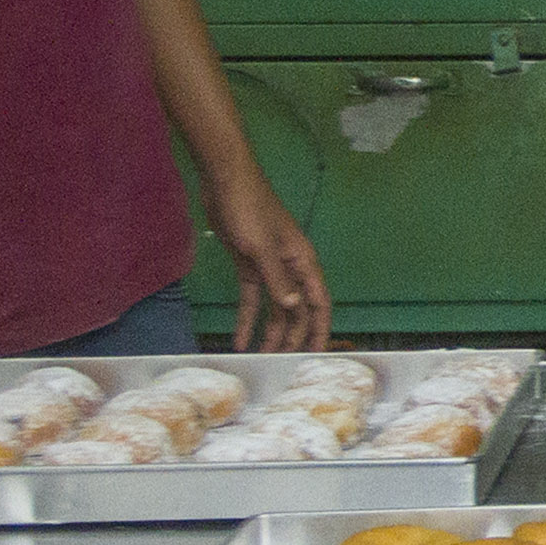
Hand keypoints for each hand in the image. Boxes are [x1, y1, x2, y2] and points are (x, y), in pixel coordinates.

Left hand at [207, 173, 331, 351]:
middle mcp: (291, 267)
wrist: (225, 182)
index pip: (319, 302)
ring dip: (270, 331)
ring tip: (262, 357)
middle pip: (297, 309)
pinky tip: (239, 338)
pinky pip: (252, 298)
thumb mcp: (261, 247)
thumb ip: (278, 279)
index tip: (316, 354)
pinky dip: (247, 318)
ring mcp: (270, 267)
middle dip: (292, 336)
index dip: (319, 329)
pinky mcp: (249, 265)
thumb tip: (294, 308)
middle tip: (281, 362)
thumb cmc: (249, 209)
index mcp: (302, 261)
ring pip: (276, 307)